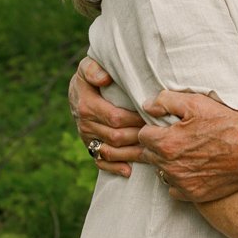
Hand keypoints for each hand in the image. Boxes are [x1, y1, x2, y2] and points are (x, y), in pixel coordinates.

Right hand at [69, 56, 144, 176]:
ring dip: (131, 153)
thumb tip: (104, 78)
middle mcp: (85, 124)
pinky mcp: (89, 146)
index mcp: (87, 105)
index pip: (115, 117)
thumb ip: (93, 69)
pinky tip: (129, 170)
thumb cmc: (90, 75)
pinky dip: (114, 168)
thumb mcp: (87, 66)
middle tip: (159, 135)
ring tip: (151, 152)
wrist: (78, 89)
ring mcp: (87, 137)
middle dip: (138, 137)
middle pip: (116, 136)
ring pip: (110, 151)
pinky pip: (99, 161)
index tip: (152, 117)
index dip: (135, 120)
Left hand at [139, 90, 237, 202]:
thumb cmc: (227, 124)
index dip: (155, 128)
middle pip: (150, 154)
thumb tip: (147, 106)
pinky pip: (174, 189)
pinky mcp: (193, 195)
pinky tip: (194, 168)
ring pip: (162, 172)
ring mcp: (181, 183)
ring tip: (189, 152)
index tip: (169, 127)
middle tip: (181, 138)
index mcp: (166, 143)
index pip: (143, 135)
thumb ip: (166, 101)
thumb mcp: (197, 102)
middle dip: (160, 145)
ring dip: (169, 163)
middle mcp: (170, 166)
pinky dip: (180, 180)